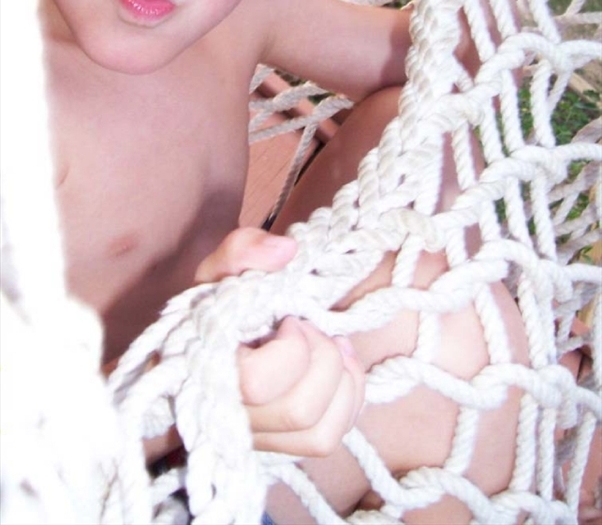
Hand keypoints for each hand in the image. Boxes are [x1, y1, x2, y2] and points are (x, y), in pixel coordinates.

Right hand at [195, 228, 365, 455]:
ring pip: (321, 433)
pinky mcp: (285, 446)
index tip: (289, 319)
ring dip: (342, 382)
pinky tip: (341, 368)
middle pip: (300, 410)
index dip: (289, 348)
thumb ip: (243, 250)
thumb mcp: (220, 270)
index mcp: (210, 372)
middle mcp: (233, 419)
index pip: (257, 382)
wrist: (206, 346)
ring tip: (331, 347)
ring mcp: (260, 439)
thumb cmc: (213, 308)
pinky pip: (330, 438)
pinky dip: (349, 400)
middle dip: (322, 358)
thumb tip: (286, 250)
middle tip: (310, 329)